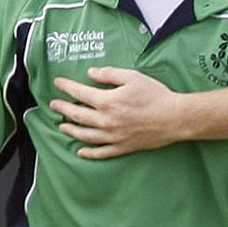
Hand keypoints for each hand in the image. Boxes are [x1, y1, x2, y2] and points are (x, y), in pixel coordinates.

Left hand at [49, 67, 186, 158]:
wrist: (173, 118)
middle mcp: (106, 121)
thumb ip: (110, 74)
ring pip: (85, 135)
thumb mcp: (132, 77)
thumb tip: (91, 73)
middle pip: (78, 116)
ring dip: (71, 130)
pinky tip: (81, 151)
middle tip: (53, 105)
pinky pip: (101, 152)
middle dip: (63, 109)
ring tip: (62, 126)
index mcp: (108, 102)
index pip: (80, 94)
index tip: (58, 83)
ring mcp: (113, 137)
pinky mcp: (122, 147)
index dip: (67, 87)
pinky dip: (88, 153)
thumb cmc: (155, 95)